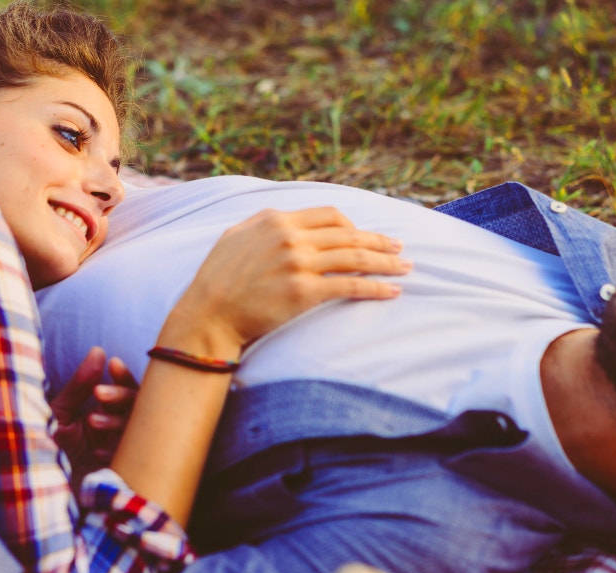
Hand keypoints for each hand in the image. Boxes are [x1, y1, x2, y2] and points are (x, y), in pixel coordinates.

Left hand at [51, 347, 137, 471]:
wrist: (34, 490)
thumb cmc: (43, 447)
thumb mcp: (59, 412)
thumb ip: (79, 384)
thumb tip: (99, 350)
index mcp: (103, 413)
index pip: (125, 389)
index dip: (123, 376)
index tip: (113, 364)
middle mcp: (115, 430)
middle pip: (136, 406)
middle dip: (120, 396)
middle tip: (99, 394)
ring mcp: (119, 451)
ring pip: (135, 429)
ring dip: (116, 422)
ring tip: (91, 422)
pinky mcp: (120, 474)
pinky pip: (131, 458)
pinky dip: (116, 451)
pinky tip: (97, 453)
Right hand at [166, 207, 408, 352]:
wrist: (208, 314)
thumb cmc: (217, 279)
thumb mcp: (236, 236)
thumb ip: (264, 223)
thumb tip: (286, 219)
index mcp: (277, 219)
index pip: (330, 215)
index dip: (354, 225)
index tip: (366, 235)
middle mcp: (290, 237)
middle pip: (349, 234)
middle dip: (380, 240)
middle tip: (401, 248)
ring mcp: (298, 264)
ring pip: (355, 257)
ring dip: (386, 262)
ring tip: (406, 267)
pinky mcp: (304, 292)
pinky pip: (350, 286)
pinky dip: (375, 287)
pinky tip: (391, 291)